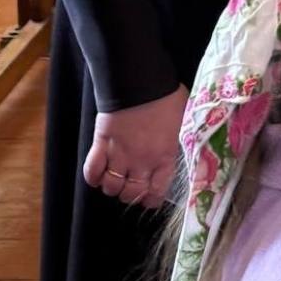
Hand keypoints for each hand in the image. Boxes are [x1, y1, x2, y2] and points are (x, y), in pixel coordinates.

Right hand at [84, 85, 188, 207]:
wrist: (139, 81)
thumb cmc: (167, 96)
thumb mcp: (185, 120)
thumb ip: (183, 138)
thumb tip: (189, 145)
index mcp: (165, 156)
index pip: (157, 190)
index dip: (151, 199)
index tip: (149, 199)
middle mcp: (142, 161)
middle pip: (131, 193)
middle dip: (131, 195)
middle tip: (130, 188)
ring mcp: (119, 154)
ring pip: (111, 186)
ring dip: (112, 186)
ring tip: (114, 179)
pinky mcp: (101, 144)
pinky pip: (92, 171)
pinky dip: (93, 177)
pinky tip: (97, 175)